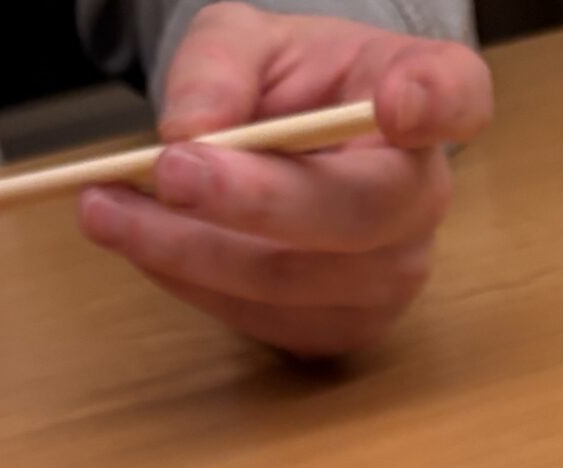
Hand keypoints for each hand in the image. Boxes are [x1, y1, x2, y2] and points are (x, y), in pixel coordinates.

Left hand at [77, 2, 491, 356]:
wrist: (289, 157)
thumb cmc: (287, 91)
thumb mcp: (246, 42)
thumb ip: (217, 67)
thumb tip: (189, 130)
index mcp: (424, 98)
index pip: (456, 97)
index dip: (433, 104)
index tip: (398, 104)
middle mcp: (421, 199)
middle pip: (352, 214)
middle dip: (249, 201)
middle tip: (165, 172)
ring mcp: (389, 278)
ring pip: (289, 279)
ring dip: (186, 250)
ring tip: (105, 208)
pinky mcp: (340, 330)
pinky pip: (260, 319)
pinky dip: (189, 281)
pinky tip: (143, 242)